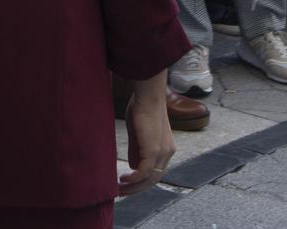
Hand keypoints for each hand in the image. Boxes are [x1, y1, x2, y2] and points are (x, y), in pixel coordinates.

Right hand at [118, 74, 174, 197]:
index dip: (142, 181)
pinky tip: (123, 179)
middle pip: (154, 179)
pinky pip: (145, 171)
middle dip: (137, 189)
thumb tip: (133, 167)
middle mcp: (168, 152)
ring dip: (133, 186)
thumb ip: (137, 150)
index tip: (127, 185)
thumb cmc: (142, 107)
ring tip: (119, 189)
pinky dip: (134, 178)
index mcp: (166, 148)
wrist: (148, 94)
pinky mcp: (154, 149)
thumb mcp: (138, 133)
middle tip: (121, 192)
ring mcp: (162, 152)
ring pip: (149, 178)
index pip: (156, 172)